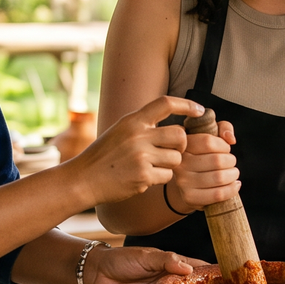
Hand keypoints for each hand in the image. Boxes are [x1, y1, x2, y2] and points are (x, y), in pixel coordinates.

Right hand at [73, 96, 195, 205]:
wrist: (83, 179)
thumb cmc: (104, 155)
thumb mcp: (120, 131)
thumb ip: (143, 125)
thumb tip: (175, 126)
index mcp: (132, 121)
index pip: (165, 104)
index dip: (187, 105)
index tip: (200, 110)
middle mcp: (138, 136)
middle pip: (179, 135)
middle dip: (181, 145)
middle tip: (172, 151)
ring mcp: (140, 156)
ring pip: (176, 158)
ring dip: (169, 164)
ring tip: (152, 166)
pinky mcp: (142, 176)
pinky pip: (167, 176)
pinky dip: (160, 178)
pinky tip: (144, 178)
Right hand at [170, 120, 238, 213]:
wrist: (188, 182)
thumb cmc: (203, 155)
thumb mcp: (210, 136)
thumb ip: (222, 128)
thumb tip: (230, 138)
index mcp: (183, 145)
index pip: (208, 142)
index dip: (223, 145)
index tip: (225, 149)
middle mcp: (180, 163)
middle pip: (216, 160)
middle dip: (231, 161)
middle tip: (231, 162)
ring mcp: (183, 181)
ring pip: (219, 177)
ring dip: (233, 174)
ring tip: (233, 173)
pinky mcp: (189, 197)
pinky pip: (218, 194)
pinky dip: (232, 189)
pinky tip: (234, 185)